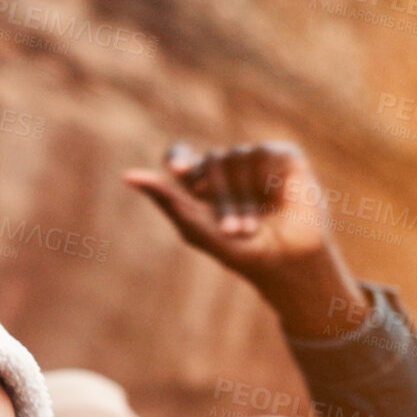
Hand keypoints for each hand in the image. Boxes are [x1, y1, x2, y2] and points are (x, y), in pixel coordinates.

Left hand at [124, 142, 366, 337]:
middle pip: (210, 162)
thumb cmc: (241, 252)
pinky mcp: (284, 158)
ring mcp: (255, 161)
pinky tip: (275, 199)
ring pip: (236, 156)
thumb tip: (128, 175)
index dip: (178, 159)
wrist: (288, 262)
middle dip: (220, 198)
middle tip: (233, 229)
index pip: (180, 156)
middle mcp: (228, 168)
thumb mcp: (198, 228)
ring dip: (243, 196)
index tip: (178, 171)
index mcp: (202, 184)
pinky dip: (266, 180)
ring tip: (252, 225)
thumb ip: (166, 199)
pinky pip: (264, 154)